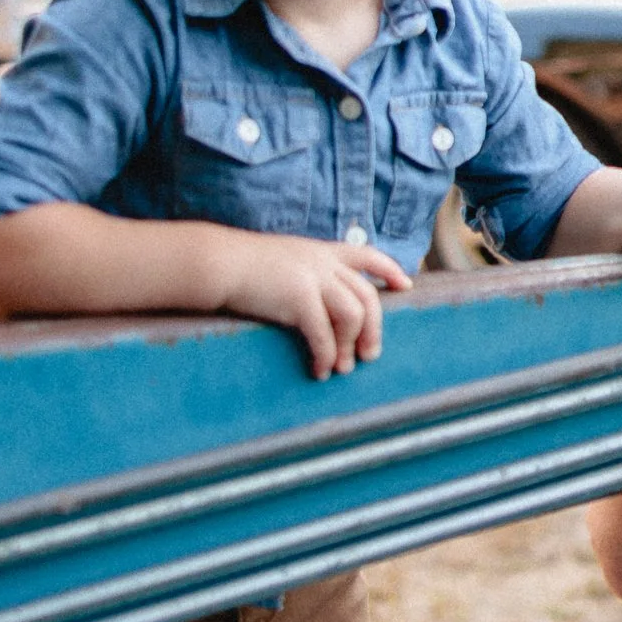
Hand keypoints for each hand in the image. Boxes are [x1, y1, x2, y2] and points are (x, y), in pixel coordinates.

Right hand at [215, 230, 408, 377]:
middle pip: (367, 296)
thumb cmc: (240, 266)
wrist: (217, 262)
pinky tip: (319, 371)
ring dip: (350, 347)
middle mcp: (322, 262)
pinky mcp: (298, 297)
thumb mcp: (282, 259)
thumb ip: (303, 272)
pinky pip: (324, 334)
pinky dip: (326, 356)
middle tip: (371, 355)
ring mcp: (312, 278)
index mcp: (320, 251)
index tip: (404, 285)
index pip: (366, 255)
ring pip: (352, 316)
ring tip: (342, 368)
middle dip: (374, 329)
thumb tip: (314, 301)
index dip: (389, 270)